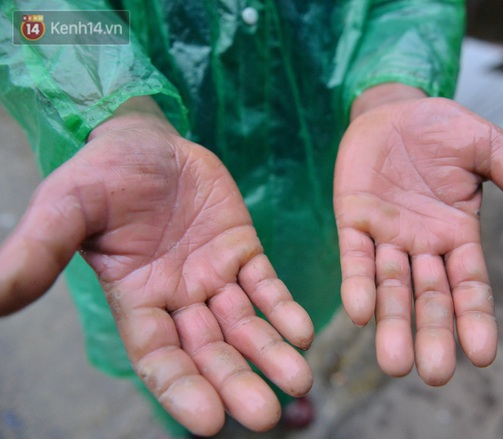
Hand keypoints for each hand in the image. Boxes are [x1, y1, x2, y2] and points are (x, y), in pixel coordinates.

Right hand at [0, 98, 313, 435]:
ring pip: (245, 324)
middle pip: (210, 350)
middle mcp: (178, 298)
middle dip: (236, 382)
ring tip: (299, 379)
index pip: (159, 357)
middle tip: (267, 415)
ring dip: (271, 353)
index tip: (209, 422)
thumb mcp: (65, 208)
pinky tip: (304, 332)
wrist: (144, 138)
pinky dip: (284, 308)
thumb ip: (37, 253)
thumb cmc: (101, 173)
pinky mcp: (242, 250)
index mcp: (136, 300)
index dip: (182, 389)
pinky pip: (266, 285)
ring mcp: (213, 276)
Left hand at [335, 90, 502, 384]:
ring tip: (394, 363)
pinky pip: (354, 257)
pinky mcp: (354, 220)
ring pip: (390, 287)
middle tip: (434, 375)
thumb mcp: (489, 148)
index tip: (483, 355)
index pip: (470, 285)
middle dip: (432, 334)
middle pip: (429, 298)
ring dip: (391, 323)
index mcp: (458, 234)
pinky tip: (359, 312)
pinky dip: (357, 284)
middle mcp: (423, 245)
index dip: (475, 317)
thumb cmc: (443, 129)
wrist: (395, 109)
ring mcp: (387, 235)